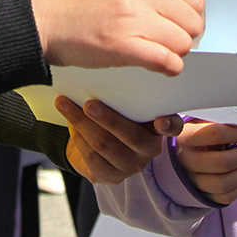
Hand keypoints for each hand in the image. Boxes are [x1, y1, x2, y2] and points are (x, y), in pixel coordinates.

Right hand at [30, 0, 204, 75]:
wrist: (44, 20)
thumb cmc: (78, 3)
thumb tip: (183, 12)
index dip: (189, 18)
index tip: (177, 28)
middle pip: (193, 22)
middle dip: (184, 37)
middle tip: (166, 44)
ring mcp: (133, 17)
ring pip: (183, 43)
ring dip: (175, 54)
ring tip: (157, 54)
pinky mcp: (124, 45)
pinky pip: (168, 62)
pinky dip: (169, 69)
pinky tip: (159, 68)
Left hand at [59, 97, 179, 183]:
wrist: (93, 139)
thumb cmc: (114, 110)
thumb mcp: (125, 100)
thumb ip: (128, 90)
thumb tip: (114, 60)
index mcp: (159, 127)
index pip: (172, 127)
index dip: (169, 124)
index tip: (160, 120)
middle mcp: (149, 149)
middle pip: (131, 136)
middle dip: (108, 119)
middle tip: (89, 103)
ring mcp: (130, 165)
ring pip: (105, 145)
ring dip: (81, 123)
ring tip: (64, 104)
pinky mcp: (111, 176)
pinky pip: (91, 157)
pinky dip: (77, 136)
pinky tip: (68, 121)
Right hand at [173, 121, 236, 204]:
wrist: (182, 156)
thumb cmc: (199, 135)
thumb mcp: (202, 122)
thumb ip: (218, 120)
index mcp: (185, 137)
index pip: (215, 134)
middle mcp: (185, 161)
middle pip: (222, 162)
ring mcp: (193, 182)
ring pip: (225, 183)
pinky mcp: (203, 196)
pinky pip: (226, 197)